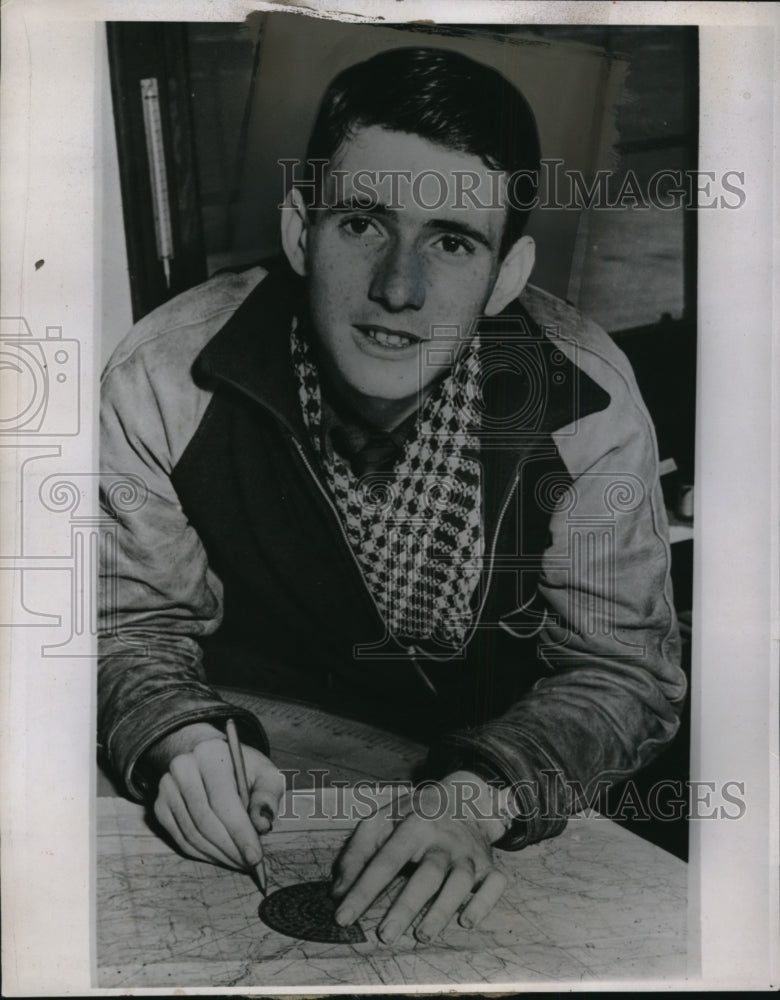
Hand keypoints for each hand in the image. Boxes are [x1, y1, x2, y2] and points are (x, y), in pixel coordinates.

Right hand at [149, 722, 284, 869]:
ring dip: (218, 855)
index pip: (223, 801)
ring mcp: (167, 787)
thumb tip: (262, 826)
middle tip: (250, 865)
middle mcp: (183, 767)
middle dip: (231, 849)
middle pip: (205, 820)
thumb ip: (267, 796)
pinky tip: (221, 857)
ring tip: (239, 863)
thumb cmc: (243, 769)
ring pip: (192, 833)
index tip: (256, 857)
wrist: (210, 758)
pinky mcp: (160, 805)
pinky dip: (202, 854)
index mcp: (210, 753)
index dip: (240, 833)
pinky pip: (181, 839)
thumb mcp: (265, 773)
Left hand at [331, 771, 508, 943]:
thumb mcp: (380, 821)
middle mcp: (444, 838)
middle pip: (427, 873)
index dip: (364, 889)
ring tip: (422, 935)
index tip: (343, 917)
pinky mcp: (488, 865)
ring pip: (460, 881)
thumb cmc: (413, 815)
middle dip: (406, 905)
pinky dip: (484, 903)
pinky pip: (495, 884)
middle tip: (384, 935)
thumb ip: (356, 853)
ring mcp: (468, 853)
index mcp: (414, 824)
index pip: (386, 859)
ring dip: (443, 909)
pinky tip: (466, 920)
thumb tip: (338, 893)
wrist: (463, 796)